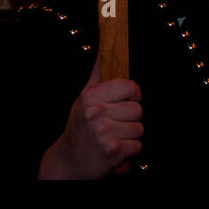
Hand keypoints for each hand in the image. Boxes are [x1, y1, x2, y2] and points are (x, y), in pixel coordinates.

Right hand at [40, 57, 142, 179]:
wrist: (69, 162)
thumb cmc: (80, 128)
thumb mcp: (84, 98)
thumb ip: (98, 73)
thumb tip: (104, 46)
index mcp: (92, 96)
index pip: (130, 87)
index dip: (133, 95)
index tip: (127, 101)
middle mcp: (96, 112)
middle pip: (138, 110)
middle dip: (130, 119)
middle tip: (115, 124)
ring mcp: (104, 132)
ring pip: (139, 129)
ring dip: (130, 136)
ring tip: (114, 137)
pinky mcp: (112, 151)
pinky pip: (137, 146)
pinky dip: (129, 151)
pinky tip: (115, 149)